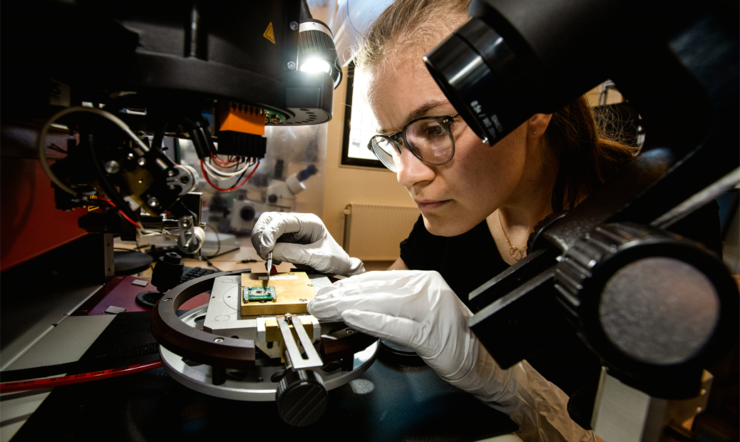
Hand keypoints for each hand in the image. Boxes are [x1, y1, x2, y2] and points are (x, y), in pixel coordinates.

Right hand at [250, 212, 364, 275]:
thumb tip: (272, 252)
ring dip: (261, 242)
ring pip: (266, 229)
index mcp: (308, 222)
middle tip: (263, 253)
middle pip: (269, 220)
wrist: (340, 267)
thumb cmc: (335, 259)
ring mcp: (290, 231)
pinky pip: (268, 240)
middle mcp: (297, 223)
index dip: (269, 233)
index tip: (266, 248)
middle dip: (261, 235)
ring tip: (266, 257)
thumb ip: (295, 253)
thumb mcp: (317, 258)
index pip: (282, 221)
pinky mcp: (285, 241)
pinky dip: (265, 249)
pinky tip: (272, 259)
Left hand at [308, 271, 590, 441]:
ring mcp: (432, 310)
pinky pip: (397, 325)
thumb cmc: (452, 337)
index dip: (350, 285)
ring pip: (383, 303)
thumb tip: (359, 299)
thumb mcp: (422, 310)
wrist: (486, 360)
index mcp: (425, 281)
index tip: (329, 292)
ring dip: (350, 306)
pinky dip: (372, 321)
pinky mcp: (433, 333)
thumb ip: (395, 302)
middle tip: (319, 302)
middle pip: (377, 289)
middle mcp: (429, 289)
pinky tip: (353, 319)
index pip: (379, 279)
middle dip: (343, 296)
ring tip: (328, 309)